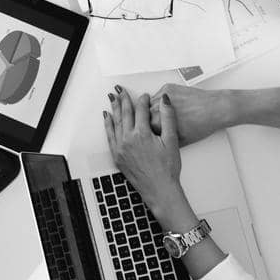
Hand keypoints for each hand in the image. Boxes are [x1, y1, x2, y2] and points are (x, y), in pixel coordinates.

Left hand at [104, 86, 184, 212]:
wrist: (160, 190)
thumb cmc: (167, 168)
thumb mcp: (172, 140)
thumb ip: (168, 117)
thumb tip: (165, 100)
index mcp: (142, 133)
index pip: (140, 109)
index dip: (142, 100)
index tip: (144, 95)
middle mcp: (128, 139)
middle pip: (125, 113)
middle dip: (123, 99)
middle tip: (121, 90)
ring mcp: (120, 148)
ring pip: (115, 122)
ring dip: (114, 109)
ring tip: (113, 98)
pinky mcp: (117, 156)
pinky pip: (110, 135)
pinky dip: (108, 124)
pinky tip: (107, 117)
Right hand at [144, 84, 234, 145]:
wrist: (215, 109)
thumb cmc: (202, 125)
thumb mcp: (181, 141)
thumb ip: (165, 141)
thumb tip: (158, 143)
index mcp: (158, 122)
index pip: (144, 127)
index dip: (150, 131)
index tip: (154, 133)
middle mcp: (158, 107)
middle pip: (145, 114)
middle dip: (151, 119)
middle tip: (162, 123)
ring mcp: (163, 96)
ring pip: (150, 103)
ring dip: (155, 109)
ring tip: (168, 114)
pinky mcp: (168, 87)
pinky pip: (158, 95)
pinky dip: (163, 100)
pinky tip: (173, 106)